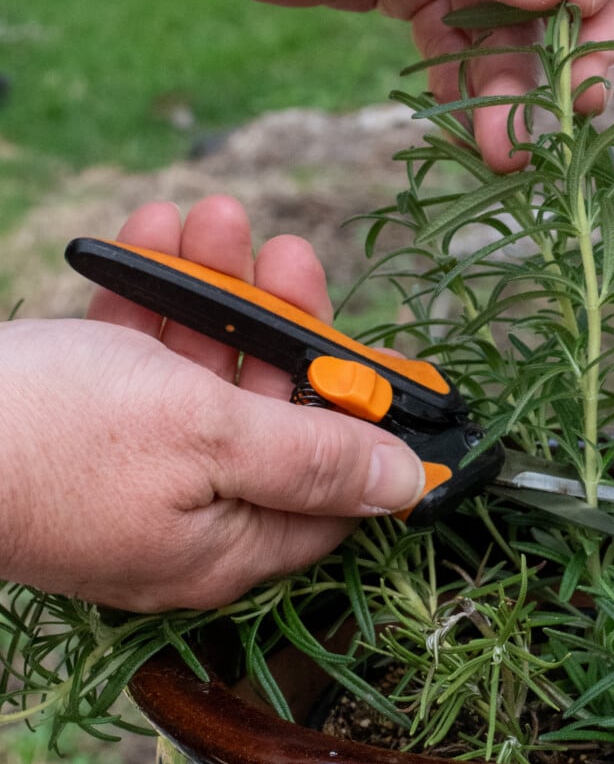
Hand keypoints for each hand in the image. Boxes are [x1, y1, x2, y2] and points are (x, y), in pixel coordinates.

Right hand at [0, 197, 425, 610]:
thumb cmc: (56, 437)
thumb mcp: (209, 436)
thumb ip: (313, 457)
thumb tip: (407, 486)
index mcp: (226, 547)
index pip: (331, 498)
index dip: (361, 425)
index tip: (382, 361)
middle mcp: (183, 520)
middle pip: (266, 420)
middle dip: (279, 326)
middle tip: (287, 251)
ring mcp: (126, 473)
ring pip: (198, 376)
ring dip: (212, 292)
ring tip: (212, 216)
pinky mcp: (77, 427)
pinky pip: (134, 362)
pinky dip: (147, 300)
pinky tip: (151, 234)